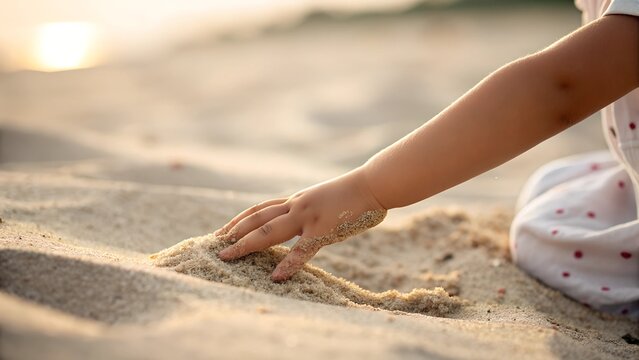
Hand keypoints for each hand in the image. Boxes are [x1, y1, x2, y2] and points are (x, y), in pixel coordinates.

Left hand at [215, 167, 386, 281]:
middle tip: (214, 244)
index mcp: (297, 200)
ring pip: (269, 230)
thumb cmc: (354, 193)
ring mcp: (308, 217)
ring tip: (228, 256)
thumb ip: (310, 209)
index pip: (260, 208)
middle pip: (257, 217)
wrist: (373, 184)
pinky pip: (302, 250)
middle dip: (233, 231)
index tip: (222, 231)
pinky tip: (276, 277)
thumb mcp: (324, 199)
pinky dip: (287, 264)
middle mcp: (296, 205)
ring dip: (246, 243)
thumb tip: (301, 219)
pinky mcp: (323, 230)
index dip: (239, 220)